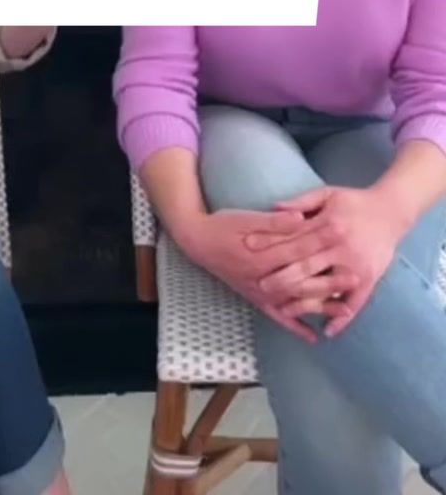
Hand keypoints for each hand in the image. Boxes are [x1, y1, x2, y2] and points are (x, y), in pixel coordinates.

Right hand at [178, 207, 332, 343]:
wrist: (200, 243)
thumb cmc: (225, 225)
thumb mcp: (248, 217)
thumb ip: (275, 221)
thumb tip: (301, 217)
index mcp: (262, 254)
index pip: (297, 249)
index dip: (321, 244)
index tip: (342, 241)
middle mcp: (262, 278)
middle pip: (301, 280)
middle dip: (329, 280)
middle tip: (355, 278)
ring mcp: (260, 292)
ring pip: (294, 302)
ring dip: (320, 307)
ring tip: (345, 310)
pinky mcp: (256, 300)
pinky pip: (279, 317)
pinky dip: (295, 327)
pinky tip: (314, 337)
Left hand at [254, 186, 401, 335]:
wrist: (391, 211)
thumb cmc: (355, 202)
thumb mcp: (327, 194)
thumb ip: (301, 203)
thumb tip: (273, 209)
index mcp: (329, 225)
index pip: (295, 238)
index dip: (272, 244)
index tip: (250, 249)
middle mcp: (341, 247)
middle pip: (306, 266)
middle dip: (282, 277)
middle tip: (260, 286)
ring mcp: (356, 266)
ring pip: (325, 288)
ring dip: (304, 302)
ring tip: (283, 310)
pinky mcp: (369, 279)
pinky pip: (354, 303)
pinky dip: (341, 319)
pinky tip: (326, 333)